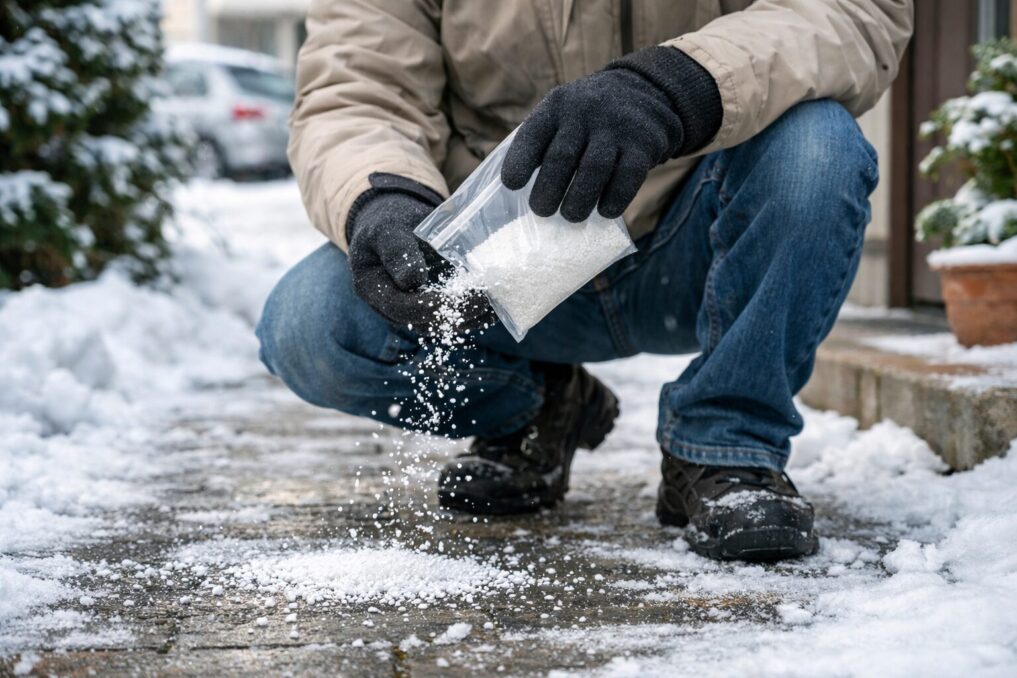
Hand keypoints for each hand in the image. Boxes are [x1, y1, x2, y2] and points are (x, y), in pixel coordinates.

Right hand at [347, 184, 491, 331]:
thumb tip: (412, 281)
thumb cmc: (387, 222)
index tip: (458, 297)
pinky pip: (449, 317)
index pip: (401, 308)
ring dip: (469, 319)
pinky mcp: (428, 307)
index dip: (430, 307)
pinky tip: (493, 306)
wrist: (391, 223)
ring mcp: (410, 310)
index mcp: (372, 289)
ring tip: (495, 306)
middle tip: (485, 300)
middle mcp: (389, 307)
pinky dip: (471, 314)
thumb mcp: (387, 229)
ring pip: (440, 325)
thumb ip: (396, 252)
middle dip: (457, 314)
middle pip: (424, 322)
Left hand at [501, 46, 721, 222]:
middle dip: (547, 193)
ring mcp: (617, 127)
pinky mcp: (643, 145)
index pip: (533, 135)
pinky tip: (604, 211)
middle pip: (561, 159)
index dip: (520, 163)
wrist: (646, 93)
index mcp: (557, 106)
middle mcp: (586, 112)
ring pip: (593, 171)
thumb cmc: (589, 119)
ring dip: (578, 202)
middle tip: (542, 211)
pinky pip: (626, 180)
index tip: (512, 186)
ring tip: (571, 215)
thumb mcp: (562, 115)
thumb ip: (541, 143)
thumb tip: (516, 189)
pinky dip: (612, 202)